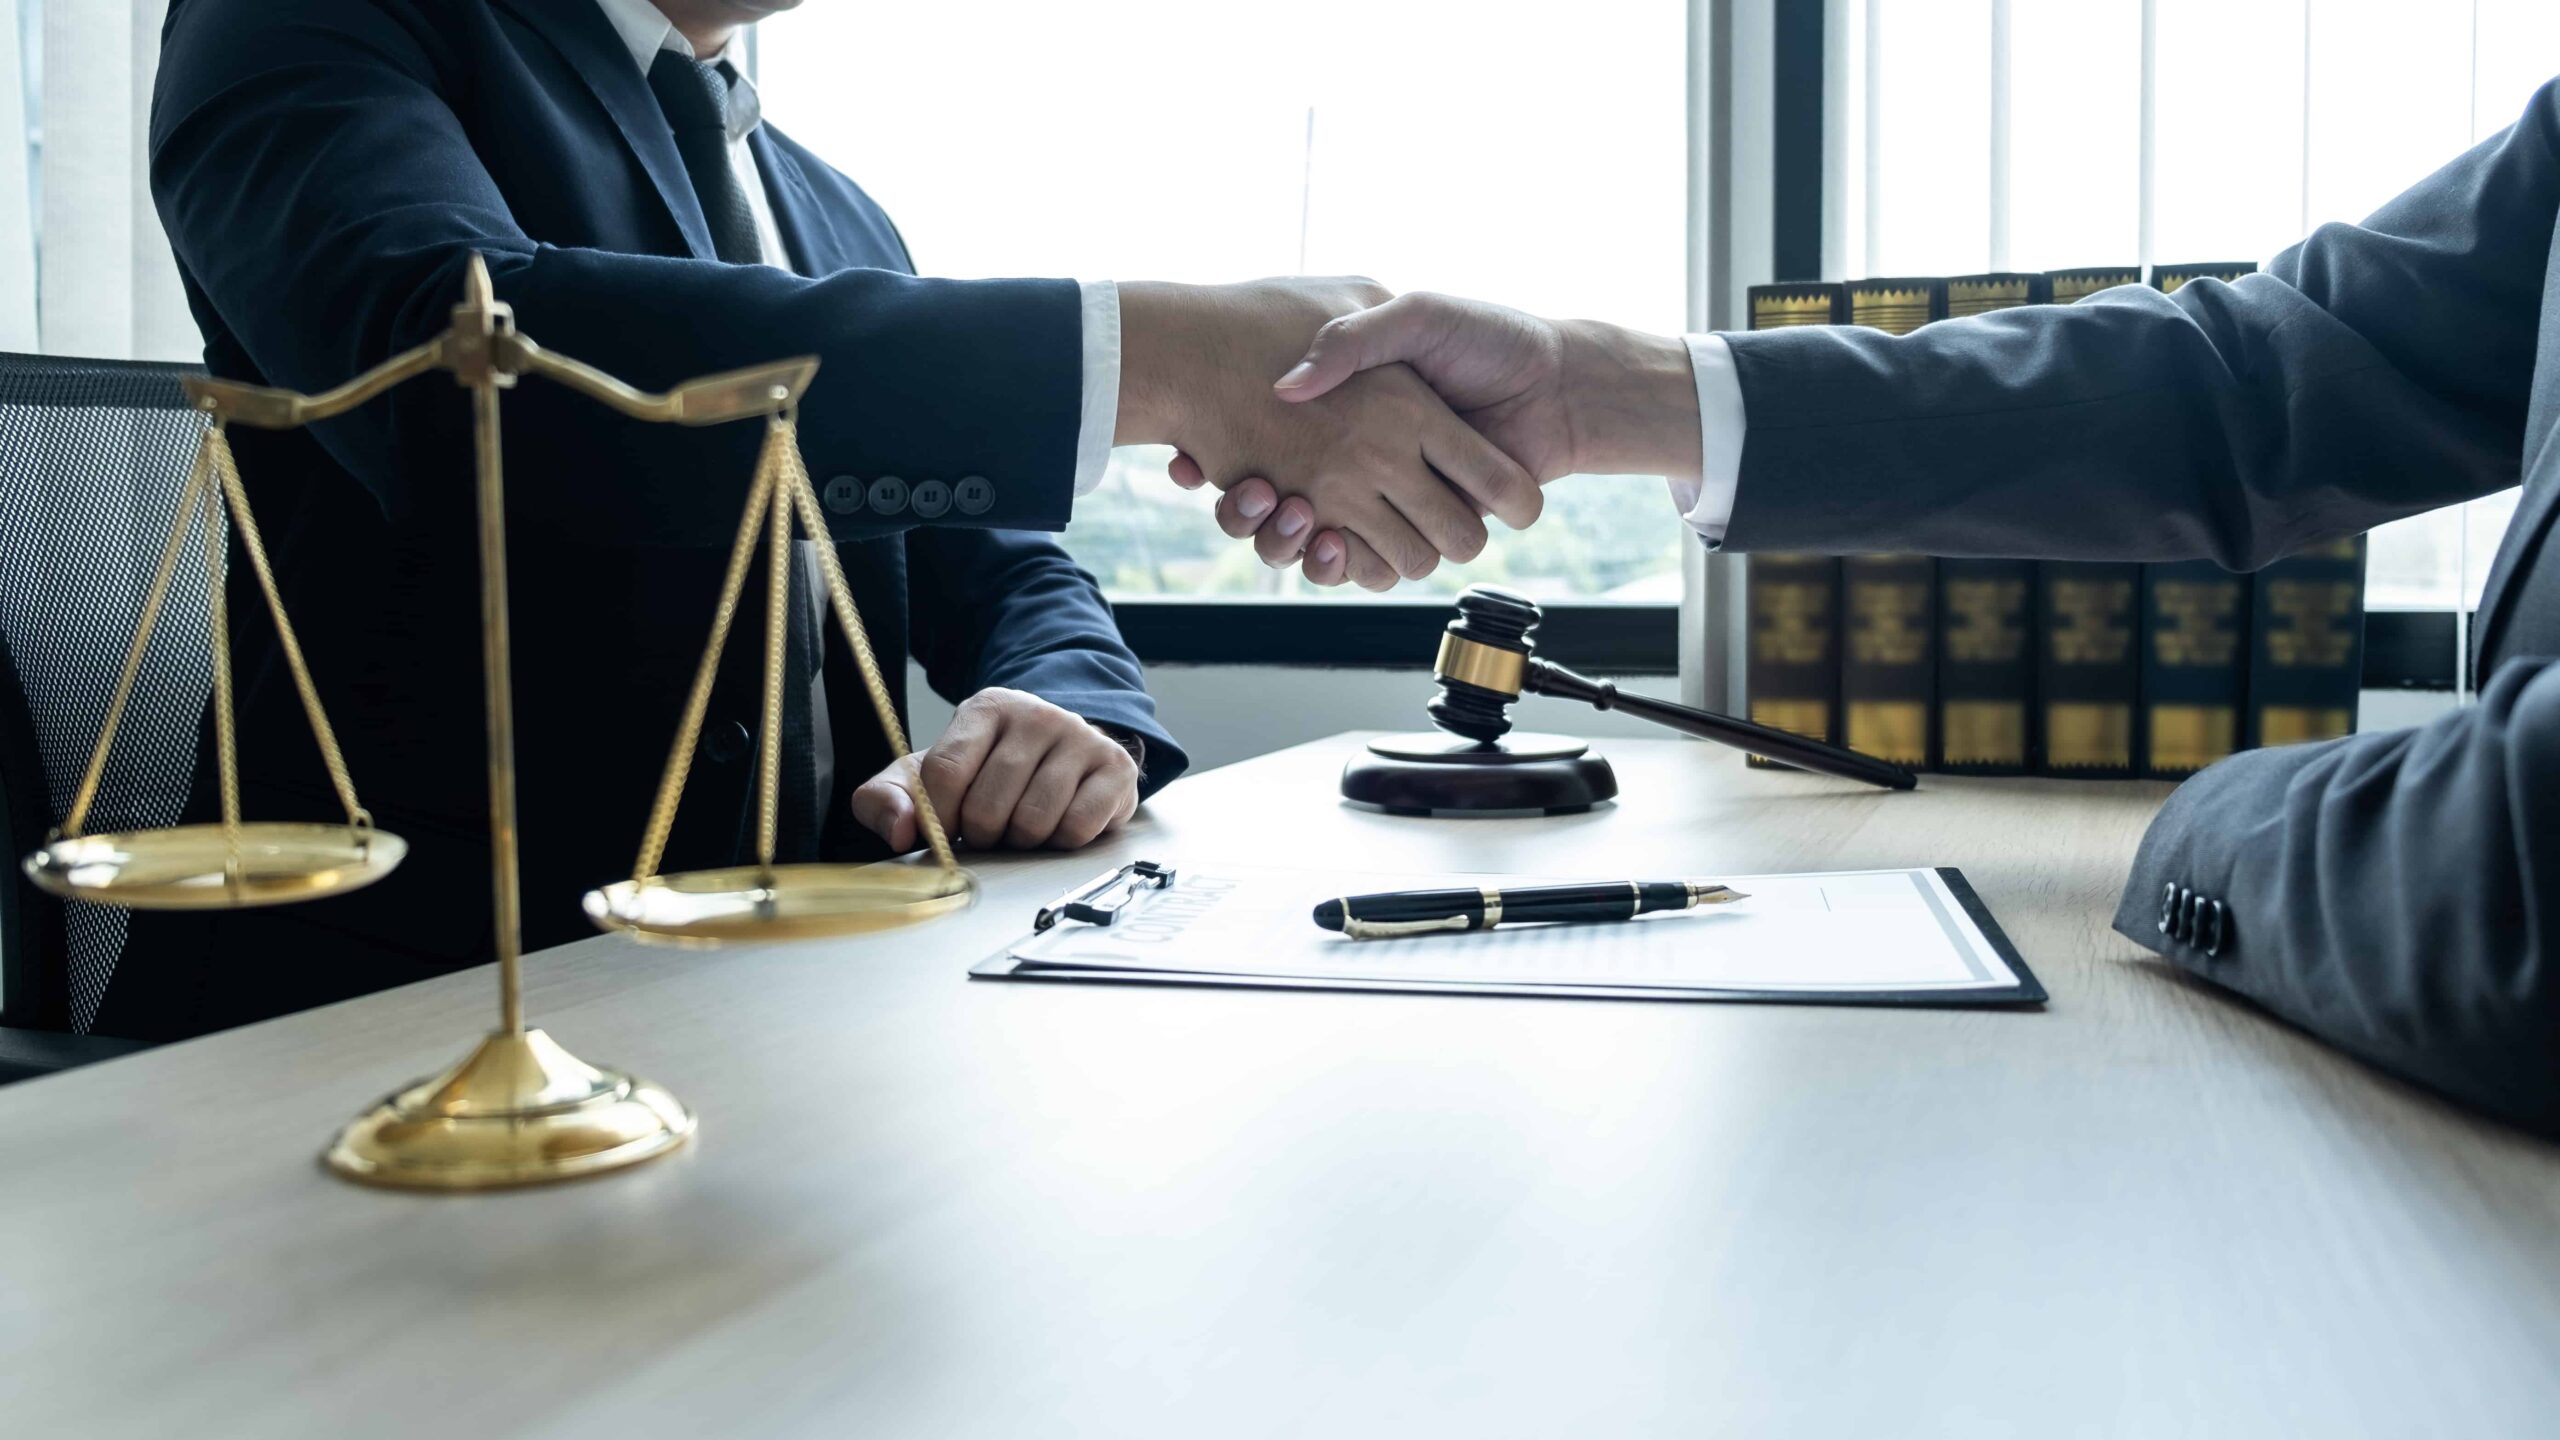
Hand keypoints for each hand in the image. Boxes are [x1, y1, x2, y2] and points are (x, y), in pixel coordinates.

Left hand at [851, 688, 1139, 851]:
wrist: (1062, 755)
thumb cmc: (988, 771)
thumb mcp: (927, 777)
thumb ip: (887, 799)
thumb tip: (900, 831)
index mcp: (986, 709)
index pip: (946, 772)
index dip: (939, 818)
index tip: (945, 832)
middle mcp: (1037, 714)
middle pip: (989, 806)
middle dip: (983, 834)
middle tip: (990, 827)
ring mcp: (1081, 738)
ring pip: (1034, 821)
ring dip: (1022, 840)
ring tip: (1023, 822)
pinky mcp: (1115, 768)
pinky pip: (1078, 828)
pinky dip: (1062, 840)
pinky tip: (1058, 821)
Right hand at [1179, 292, 1698, 585]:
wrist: (1560, 385)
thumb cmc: (1488, 339)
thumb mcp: (1413, 315)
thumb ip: (1352, 340)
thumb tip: (1289, 385)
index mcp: (1349, 410)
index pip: (1260, 444)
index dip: (1222, 461)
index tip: (1194, 461)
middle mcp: (1359, 459)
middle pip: (1276, 508)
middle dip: (1251, 515)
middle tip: (1244, 494)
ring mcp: (1386, 499)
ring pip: (1312, 544)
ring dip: (1286, 543)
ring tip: (1287, 513)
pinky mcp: (1419, 531)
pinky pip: (1364, 567)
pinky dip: (1339, 564)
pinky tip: (1325, 540)